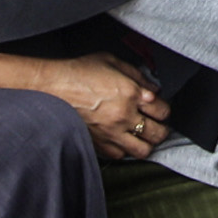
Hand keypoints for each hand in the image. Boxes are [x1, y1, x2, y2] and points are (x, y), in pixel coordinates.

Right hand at [36, 55, 173, 159]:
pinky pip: (120, 155)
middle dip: (162, 130)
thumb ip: (137, 75)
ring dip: (147, 144)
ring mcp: (112, 132)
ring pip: (143, 150)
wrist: (53, 86)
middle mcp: (125, 116)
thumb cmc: (79, 72)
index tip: (159, 109)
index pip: (163, 110)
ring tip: (143, 137)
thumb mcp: (112, 62)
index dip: (164, 110)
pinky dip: (125, 150)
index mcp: (132, 93)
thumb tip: (153, 88)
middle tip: (157, 125)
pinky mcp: (99, 143)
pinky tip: (122, 140)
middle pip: (158, 133)